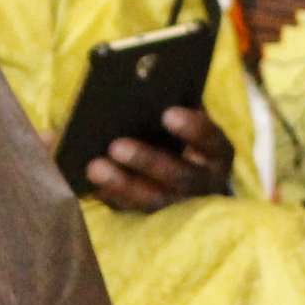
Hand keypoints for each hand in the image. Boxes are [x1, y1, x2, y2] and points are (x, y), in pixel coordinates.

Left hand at [85, 106, 231, 212]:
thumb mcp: (177, 115)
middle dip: (148, 160)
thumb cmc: (173, 130)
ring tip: (94, 167)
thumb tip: (139, 85)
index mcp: (216, 152)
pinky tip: (89, 184)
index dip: (194, 128)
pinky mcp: (155, 218)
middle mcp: (205, 183)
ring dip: (123, 185)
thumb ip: (163, 102)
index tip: (167, 113)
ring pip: (155, 200)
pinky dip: (111, 196)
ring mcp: (182, 205)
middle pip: (180, 176)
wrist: (178, 166)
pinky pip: (132, 211)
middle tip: (116, 146)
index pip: (213, 140)